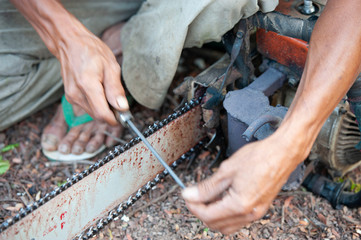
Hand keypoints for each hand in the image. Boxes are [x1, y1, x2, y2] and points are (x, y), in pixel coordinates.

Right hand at [58, 30, 127, 124]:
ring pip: (93, 113)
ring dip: (104, 108)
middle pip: (98, 116)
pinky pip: (87, 107)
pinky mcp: (70, 97)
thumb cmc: (91, 51)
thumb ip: (116, 89)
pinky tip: (99, 89)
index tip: (124, 115)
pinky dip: (96, 103)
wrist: (69, 43)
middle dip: (111, 113)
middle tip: (119, 99)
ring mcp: (71, 96)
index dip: (115, 119)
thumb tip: (122, 107)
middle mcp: (76, 94)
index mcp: (87, 85)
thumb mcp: (111, 66)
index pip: (102, 114)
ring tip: (107, 89)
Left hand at [182, 135, 302, 233]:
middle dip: (202, 212)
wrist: (283, 153)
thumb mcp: (227, 170)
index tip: (187, 196)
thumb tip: (190, 195)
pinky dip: (226, 213)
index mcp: (239, 205)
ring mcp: (257, 213)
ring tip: (207, 197)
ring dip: (214, 215)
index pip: (208, 215)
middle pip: (216, 225)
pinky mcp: (260, 208)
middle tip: (194, 197)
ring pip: (227, 225)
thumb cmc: (260, 157)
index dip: (193, 206)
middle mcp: (249, 213)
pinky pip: (238, 220)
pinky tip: (222, 198)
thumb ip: (206, 187)